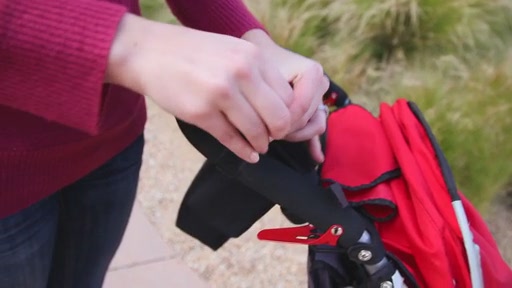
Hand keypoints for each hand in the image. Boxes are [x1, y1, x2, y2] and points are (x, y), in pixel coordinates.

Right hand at [106, 14, 296, 162]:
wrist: (150, 52)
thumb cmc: (194, 53)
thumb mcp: (233, 50)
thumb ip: (257, 73)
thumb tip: (279, 105)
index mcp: (253, 56)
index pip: (288, 96)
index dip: (288, 114)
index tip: (280, 122)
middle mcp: (241, 73)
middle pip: (278, 117)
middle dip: (278, 133)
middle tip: (272, 137)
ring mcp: (221, 93)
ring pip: (256, 132)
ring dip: (261, 144)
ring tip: (259, 147)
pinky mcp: (201, 113)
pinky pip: (231, 140)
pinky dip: (244, 152)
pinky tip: (249, 155)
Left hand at [242, 29, 329, 162]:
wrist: (258, 52)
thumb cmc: (255, 64)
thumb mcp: (259, 79)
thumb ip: (267, 103)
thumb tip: (273, 136)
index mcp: (312, 72)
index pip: (299, 108)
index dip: (280, 121)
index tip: (259, 125)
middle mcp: (322, 83)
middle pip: (306, 118)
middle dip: (285, 128)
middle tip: (262, 132)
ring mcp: (321, 96)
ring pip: (313, 125)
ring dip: (294, 134)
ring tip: (274, 135)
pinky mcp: (317, 106)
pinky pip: (317, 127)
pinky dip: (314, 142)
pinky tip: (316, 158)